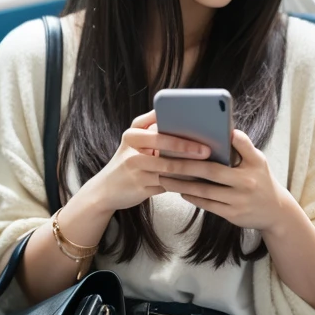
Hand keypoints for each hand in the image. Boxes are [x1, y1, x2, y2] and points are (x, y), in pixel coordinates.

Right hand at [85, 110, 211, 213]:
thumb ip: (154, 132)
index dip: (177, 129)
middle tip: (208, 150)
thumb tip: (189, 125)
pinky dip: (183, 183)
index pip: (157, 128)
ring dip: (190, 167)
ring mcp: (135, 171)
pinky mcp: (140, 189)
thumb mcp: (135, 142)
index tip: (198, 128)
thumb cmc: (129, 162)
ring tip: (208, 166)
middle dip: (188, 148)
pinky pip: (167, 185)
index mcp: (132, 135)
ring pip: (168, 168)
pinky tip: (197, 181)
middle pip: (164, 147)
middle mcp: (131, 151)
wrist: (106, 189)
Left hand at [158, 129, 286, 231]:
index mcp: (252, 166)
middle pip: (210, 173)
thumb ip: (244, 147)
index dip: (210, 149)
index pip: (233, 152)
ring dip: (182, 185)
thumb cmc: (262, 180)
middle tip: (165, 161)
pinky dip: (193, 198)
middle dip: (185, 167)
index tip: (188, 142)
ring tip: (165, 178)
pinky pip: (208, 205)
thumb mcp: (259, 161)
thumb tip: (227, 131)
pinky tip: (181, 192)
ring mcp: (238, 202)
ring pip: (205, 192)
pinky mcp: (232, 215)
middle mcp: (246, 184)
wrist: (275, 211)